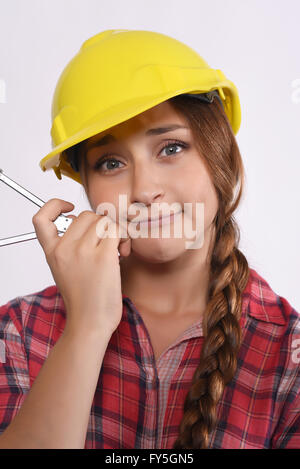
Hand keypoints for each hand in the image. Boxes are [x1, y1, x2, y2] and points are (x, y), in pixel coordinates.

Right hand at [32, 199, 130, 336]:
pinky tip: (123, 254)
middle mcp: (65, 249)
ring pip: (104, 221)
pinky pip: (117, 231)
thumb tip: (91, 224)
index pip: (41, 218)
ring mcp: (84, 251)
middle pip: (87, 215)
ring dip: (115, 232)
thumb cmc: (83, 300)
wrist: (90, 323)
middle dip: (101, 225)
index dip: (54, 206)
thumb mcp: (66, 270)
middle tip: (107, 243)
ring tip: (117, 251)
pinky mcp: (104, 256)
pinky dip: (123, 239)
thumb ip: (72, 246)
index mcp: (53, 252)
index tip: (69, 208)